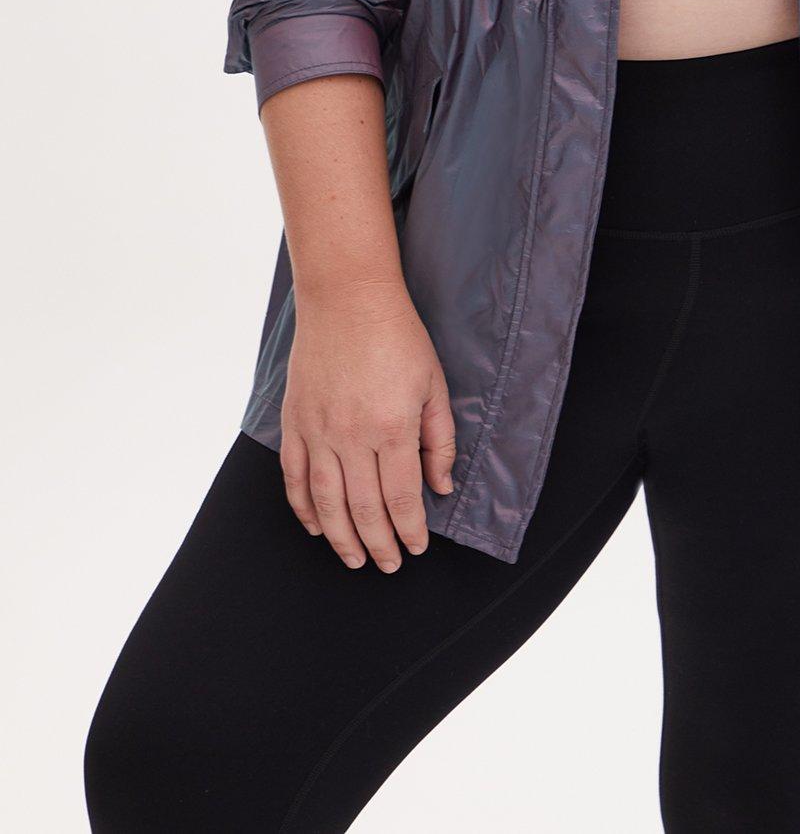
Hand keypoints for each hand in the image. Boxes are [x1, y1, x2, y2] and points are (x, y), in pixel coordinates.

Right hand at [278, 281, 457, 572]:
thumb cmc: (398, 336)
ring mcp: (318, 431)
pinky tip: (316, 527)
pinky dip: (304, 508)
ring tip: (354, 559)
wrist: (347, 298)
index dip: (409, 530)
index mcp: (392, 427)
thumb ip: (439, 439)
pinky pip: (295, 477)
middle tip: (387, 566)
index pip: (401, 497)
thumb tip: (441, 487)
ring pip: (326, 502)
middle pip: (363, 508)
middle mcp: (351, 436)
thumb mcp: (434, 383)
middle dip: (378, 544)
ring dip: (341, 538)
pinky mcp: (295, 422)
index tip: (415, 549)